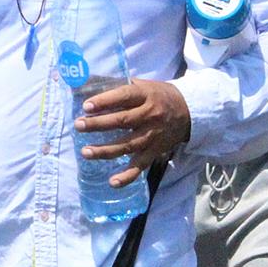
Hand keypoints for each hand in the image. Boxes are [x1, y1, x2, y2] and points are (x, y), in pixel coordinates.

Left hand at [74, 79, 192, 186]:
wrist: (189, 111)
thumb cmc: (158, 95)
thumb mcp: (143, 85)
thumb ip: (120, 86)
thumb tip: (88, 83)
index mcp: (145, 95)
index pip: (124, 97)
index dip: (105, 101)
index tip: (87, 106)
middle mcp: (149, 115)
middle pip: (122, 121)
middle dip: (98, 124)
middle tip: (79, 125)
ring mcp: (152, 136)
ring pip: (127, 145)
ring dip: (105, 150)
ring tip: (86, 152)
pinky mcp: (155, 151)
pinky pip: (140, 166)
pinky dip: (127, 176)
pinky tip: (113, 182)